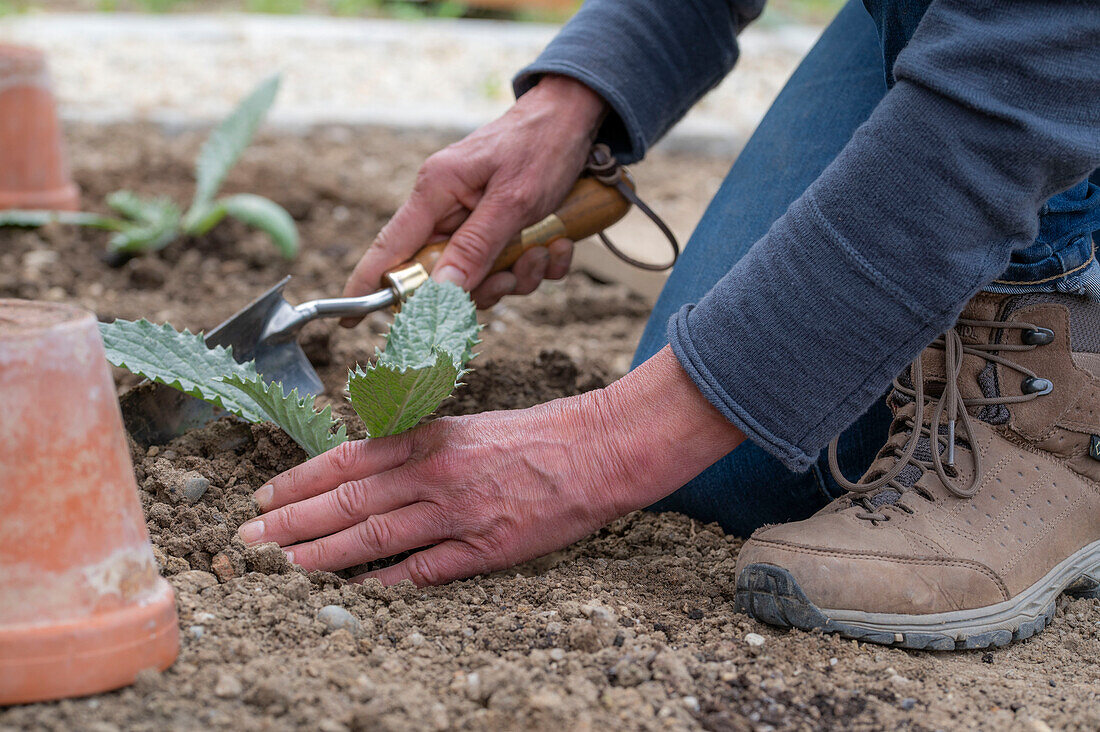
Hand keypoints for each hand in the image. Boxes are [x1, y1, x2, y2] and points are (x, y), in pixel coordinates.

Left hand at [237, 347, 743, 584]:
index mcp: (427, 438)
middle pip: (349, 500)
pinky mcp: (486, 547)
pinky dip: (389, 580)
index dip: (300, 480)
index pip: (347, 459)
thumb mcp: (464, 427)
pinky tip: (357, 591)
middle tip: (251, 536)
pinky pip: (427, 569)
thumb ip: (415, 446)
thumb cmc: (532, 436)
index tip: (265, 495)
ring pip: (376, 535)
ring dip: (325, 553)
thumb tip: (365, 466)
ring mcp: (458, 512)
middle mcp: (434, 473)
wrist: (595, 450)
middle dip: (293, 521)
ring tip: (285, 565)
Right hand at [341, 74, 607, 312]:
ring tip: (546, 249)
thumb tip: (438, 295)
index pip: (389, 249)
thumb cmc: (542, 144)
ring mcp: (474, 218)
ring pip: (482, 276)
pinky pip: (511, 265)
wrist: (578, 115)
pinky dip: (540, 263)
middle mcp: (448, 208)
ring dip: (519, 275)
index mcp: (435, 193)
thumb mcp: (513, 200)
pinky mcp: (502, 226)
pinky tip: (560, 243)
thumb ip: (476, 248)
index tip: (349, 322)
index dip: (369, 287)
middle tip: (512, 277)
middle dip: (483, 286)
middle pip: (442, 276)